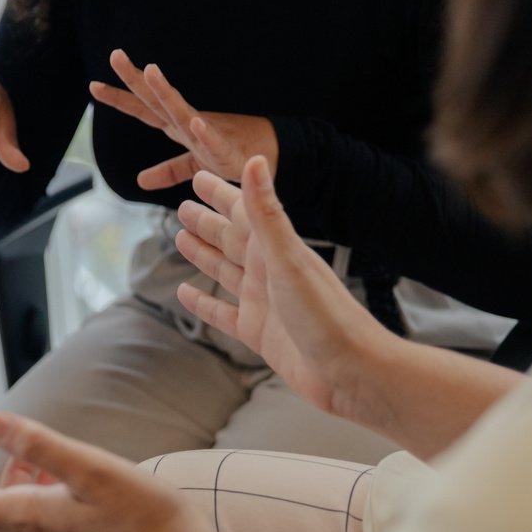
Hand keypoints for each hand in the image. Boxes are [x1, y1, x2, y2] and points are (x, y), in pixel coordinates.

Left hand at [89, 50, 276, 190]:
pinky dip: (205, 132)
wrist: (268, 157)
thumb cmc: (231, 155)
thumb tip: (140, 180)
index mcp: (177, 127)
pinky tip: (196, 121)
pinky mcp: (227, 152)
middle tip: (115, 56)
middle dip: (136, 79)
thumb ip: (168, 170)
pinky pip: (214, 141)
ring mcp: (207, 135)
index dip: (120, 98)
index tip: (95, 85)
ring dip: (167, 92)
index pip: (143, 110)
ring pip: (183, 112)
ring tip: (153, 72)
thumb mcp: (193, 166)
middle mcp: (189, 125)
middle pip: (157, 102)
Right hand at [174, 159, 388, 416]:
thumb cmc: (327, 314)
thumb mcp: (289, 259)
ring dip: (204, 255)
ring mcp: (262, 302)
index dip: (221, 194)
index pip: (243, 212)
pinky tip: (186, 293)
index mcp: (277, 249)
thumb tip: (255, 161)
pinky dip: (203, 303)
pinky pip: (221, 313)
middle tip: (183, 205)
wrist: (349, 370)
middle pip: (231, 240)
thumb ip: (267, 213)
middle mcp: (269, 272)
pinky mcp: (258, 333)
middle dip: (208, 222)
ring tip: (181, 238)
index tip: (198, 175)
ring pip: (224, 271)